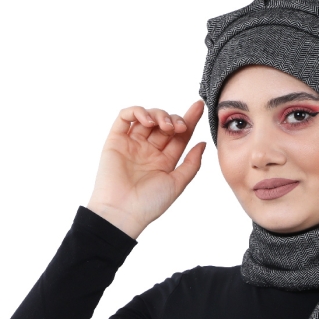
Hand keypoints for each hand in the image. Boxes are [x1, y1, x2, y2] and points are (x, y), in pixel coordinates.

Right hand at [87, 100, 206, 238]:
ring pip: (147, 117)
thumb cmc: (150, 203)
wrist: (123, 211)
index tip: (199, 106)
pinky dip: (136, 112)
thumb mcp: (177, 183)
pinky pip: (124, 118)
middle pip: (165, 124)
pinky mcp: (116, 140)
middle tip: (178, 127)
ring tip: (164, 125)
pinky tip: (147, 120)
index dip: (189, 120)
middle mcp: (149, 151)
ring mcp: (132, 144)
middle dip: (174, 119)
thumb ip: (192, 164)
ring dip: (158, 114)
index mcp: (164, 161)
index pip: (179, 136)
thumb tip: (202, 143)